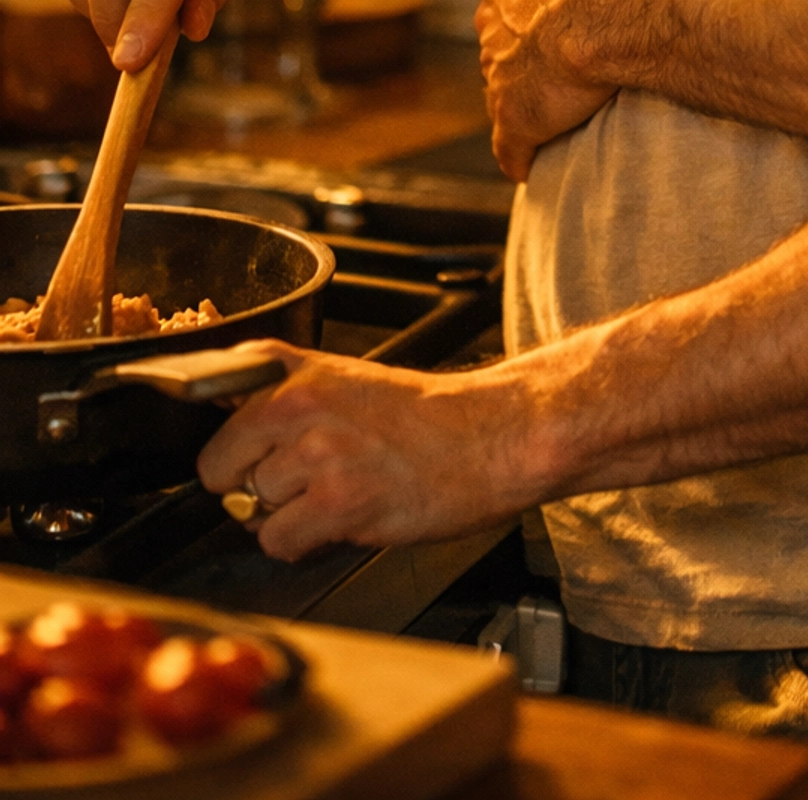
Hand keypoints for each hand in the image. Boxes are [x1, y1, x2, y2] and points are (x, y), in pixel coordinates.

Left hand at [195, 342, 536, 557]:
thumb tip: (222, 417)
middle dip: (248, 484)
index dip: (229, 438)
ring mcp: (319, 455)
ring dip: (282, 515)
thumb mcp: (345, 377)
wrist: (489, 436)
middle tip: (298, 481)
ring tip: (330, 497)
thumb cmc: (424, 415)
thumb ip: (283, 389)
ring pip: (249, 509)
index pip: (208, 401)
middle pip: (218, 468)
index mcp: (297, 373)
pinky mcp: (340, 502)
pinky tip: (338, 521)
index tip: (239, 449)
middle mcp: (300, 408)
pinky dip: (302, 543)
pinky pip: (278, 541)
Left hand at [477, 0, 635, 179]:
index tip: (560, 1)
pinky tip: (529, 161)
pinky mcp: (519, 117)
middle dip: (524, 42)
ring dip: (527, 90)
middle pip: (502, 35)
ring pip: (505, 84)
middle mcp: (492, 21)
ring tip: (561, 96)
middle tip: (562, 47)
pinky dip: (519, 151)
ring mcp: (502, 72)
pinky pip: (512, 144)